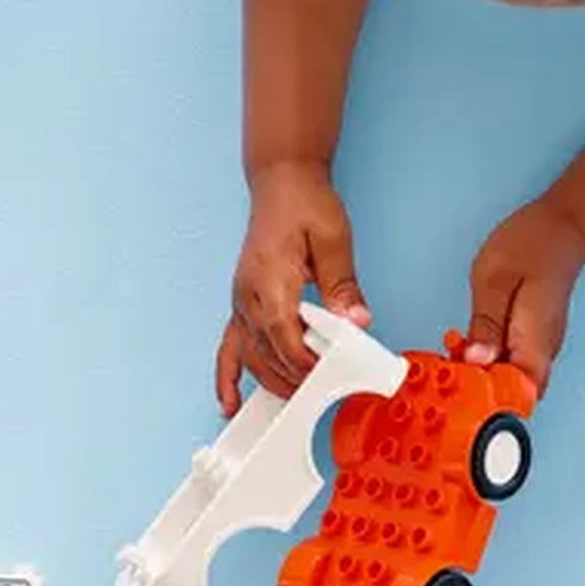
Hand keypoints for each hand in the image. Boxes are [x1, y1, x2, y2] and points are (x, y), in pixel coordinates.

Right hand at [214, 158, 371, 413]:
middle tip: (323, 394)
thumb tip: (357, 320)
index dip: (304, 361)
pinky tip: (229, 401)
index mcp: (270, 280)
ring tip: (294, 403)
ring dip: (270, 382)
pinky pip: (229, 347)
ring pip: (250, 356)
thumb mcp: (334, 240)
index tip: (325, 375)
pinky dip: (228, 376)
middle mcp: (249, 296)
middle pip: (267, 353)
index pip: (284, 335)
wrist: (282, 182)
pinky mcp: (242, 304)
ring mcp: (241, 302)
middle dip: (294, 378)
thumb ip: (342, 285)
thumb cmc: (305, 204)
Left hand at [463, 198, 584, 392]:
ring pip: (508, 380)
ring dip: (479, 375)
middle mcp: (542, 353)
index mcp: (534, 342)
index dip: (485, 401)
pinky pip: (509, 362)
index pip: (517, 396)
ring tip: (452, 355)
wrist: (563, 228)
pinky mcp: (532, 340)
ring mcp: (539, 348)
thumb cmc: (531, 246)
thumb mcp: (495, 279)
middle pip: (510, 394)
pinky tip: (466, 345)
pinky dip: (486, 360)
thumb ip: (486, 323)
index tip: (457, 390)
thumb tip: (477, 361)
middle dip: (476, 390)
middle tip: (445, 371)